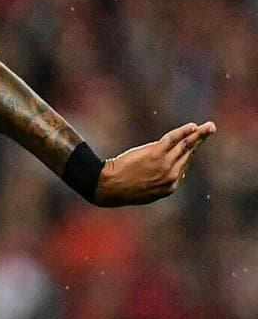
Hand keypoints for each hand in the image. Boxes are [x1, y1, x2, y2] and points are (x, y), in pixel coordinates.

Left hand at [94, 121, 213, 205]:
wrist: (107, 187)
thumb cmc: (121, 190)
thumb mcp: (144, 192)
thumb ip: (157, 183)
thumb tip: (165, 175)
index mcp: (170, 187)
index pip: (184, 166)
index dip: (188, 154)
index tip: (195, 144)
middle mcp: (171, 176)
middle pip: (188, 154)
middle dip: (200, 141)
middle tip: (210, 129)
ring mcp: (164, 164)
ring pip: (186, 146)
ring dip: (199, 134)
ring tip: (209, 126)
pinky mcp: (156, 154)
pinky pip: (173, 139)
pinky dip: (184, 132)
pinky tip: (192, 126)